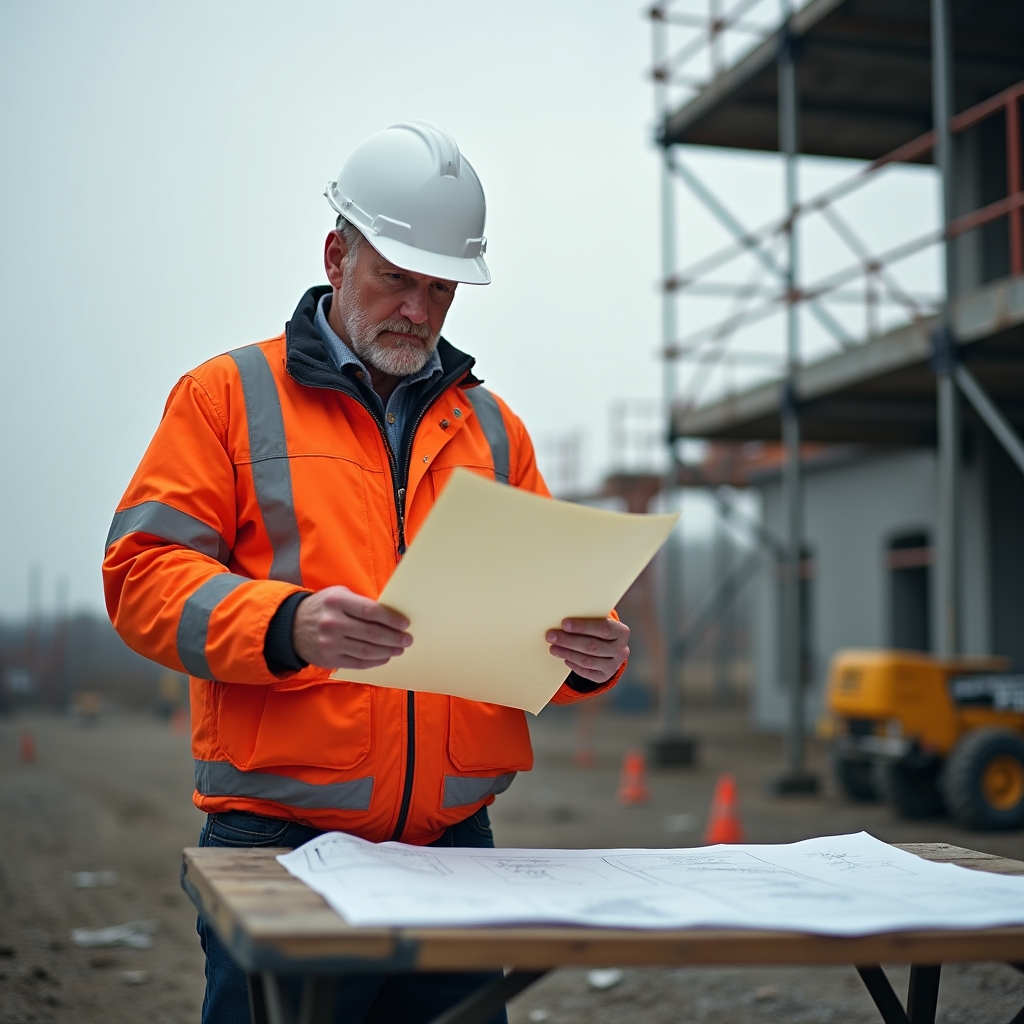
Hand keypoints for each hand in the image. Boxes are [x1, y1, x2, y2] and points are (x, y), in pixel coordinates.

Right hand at [293, 586, 411, 668]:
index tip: (404, 623)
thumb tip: (390, 615)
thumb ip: (360, 603)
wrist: (290, 626)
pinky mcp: (329, 659)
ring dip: (388, 651)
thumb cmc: (322, 607)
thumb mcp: (338, 595)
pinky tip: (384, 657)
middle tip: (407, 639)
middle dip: (394, 638)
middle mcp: (333, 622)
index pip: (371, 611)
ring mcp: (330, 643)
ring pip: (367, 650)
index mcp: (337, 601)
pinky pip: (358, 662)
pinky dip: (374, 661)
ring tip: (399, 649)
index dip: (391, 619)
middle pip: (372, 633)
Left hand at [546, 616, 629, 683]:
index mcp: (622, 632)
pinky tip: (565, 658)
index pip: (603, 628)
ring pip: (587, 660)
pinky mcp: (605, 676)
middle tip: (551, 636)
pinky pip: (586, 672)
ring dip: (567, 653)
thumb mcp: (598, 620)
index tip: (564, 624)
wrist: (608, 647)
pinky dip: (574, 664)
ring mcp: (614, 665)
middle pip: (592, 646)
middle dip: (569, 641)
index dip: (583, 626)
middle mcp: (621, 650)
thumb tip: (561, 616)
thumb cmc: (597, 628)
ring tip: (553, 648)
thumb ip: (587, 618)